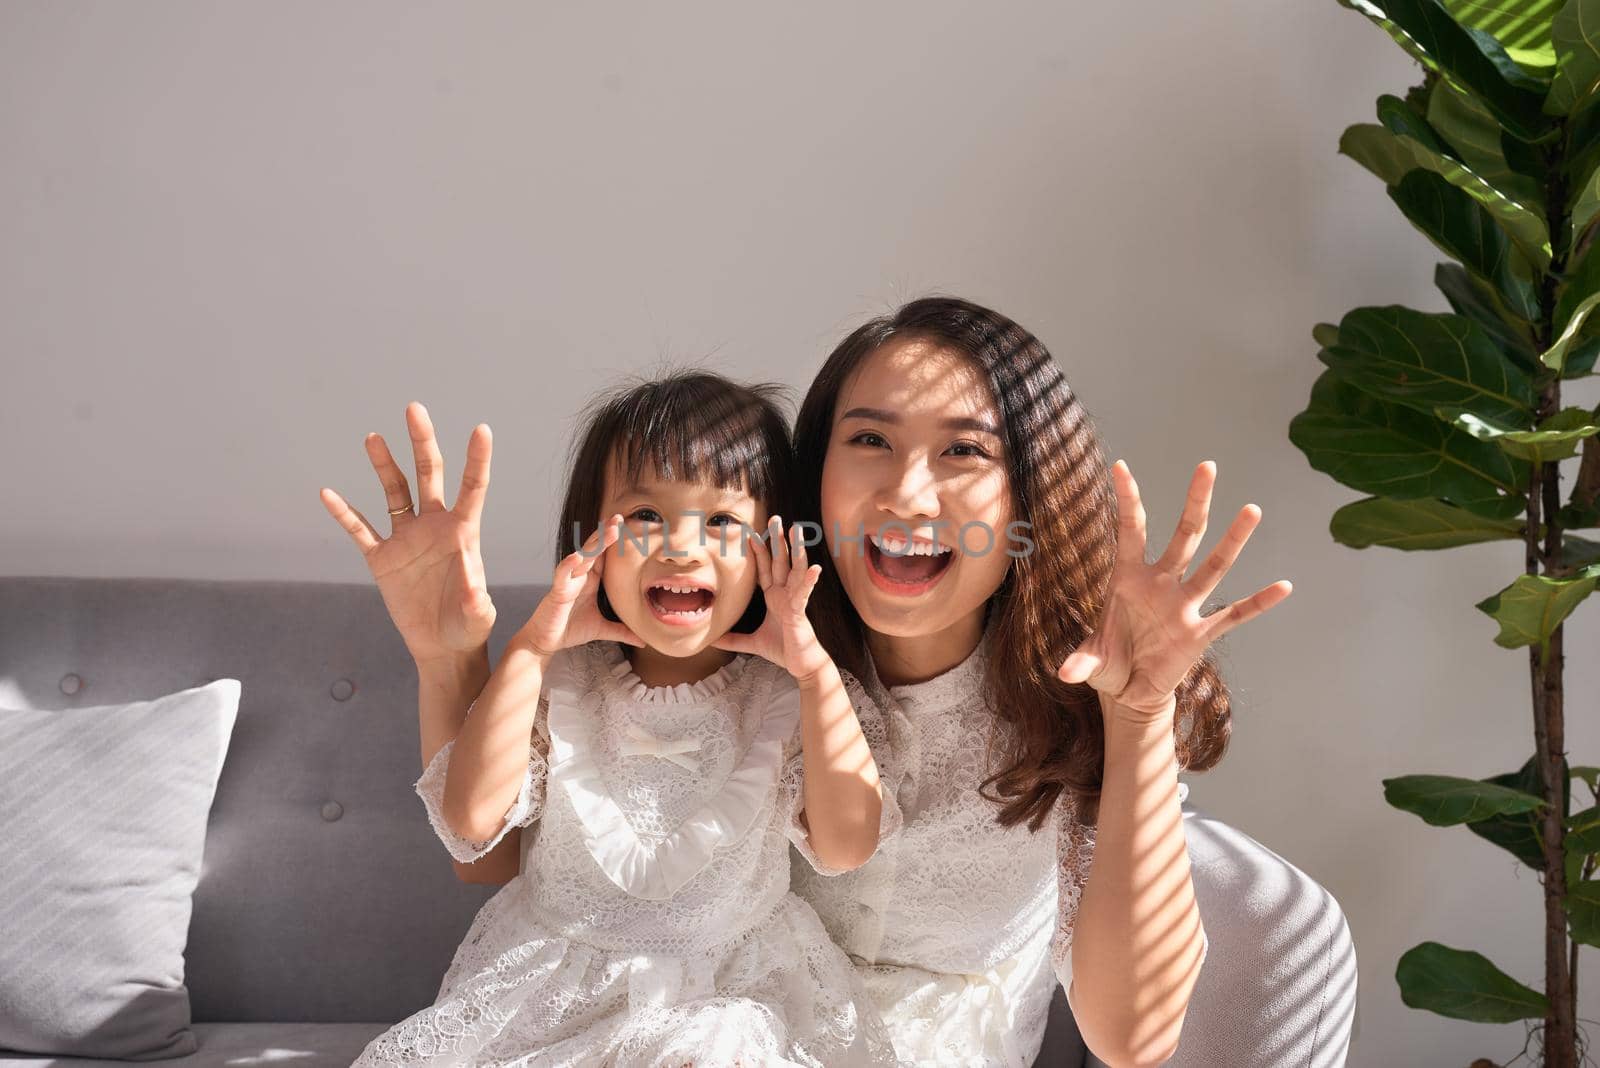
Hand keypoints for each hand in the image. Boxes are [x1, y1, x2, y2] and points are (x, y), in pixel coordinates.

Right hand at [320, 402, 497, 666]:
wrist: (443, 646)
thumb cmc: (469, 627)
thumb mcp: (477, 615)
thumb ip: (475, 601)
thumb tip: (473, 591)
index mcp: (463, 533)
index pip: (472, 488)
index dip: (477, 459)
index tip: (481, 428)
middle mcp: (434, 527)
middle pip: (427, 475)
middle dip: (421, 442)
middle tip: (414, 408)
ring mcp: (406, 539)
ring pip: (393, 492)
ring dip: (383, 465)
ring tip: (374, 437)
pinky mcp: (382, 558)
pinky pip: (360, 530)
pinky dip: (344, 513)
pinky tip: (328, 493)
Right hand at [517, 513, 644, 661]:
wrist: (546, 642)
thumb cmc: (570, 629)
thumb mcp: (602, 629)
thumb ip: (622, 631)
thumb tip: (644, 639)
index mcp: (591, 580)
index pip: (604, 556)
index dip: (614, 542)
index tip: (629, 526)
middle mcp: (580, 576)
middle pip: (594, 550)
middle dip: (606, 533)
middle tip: (620, 518)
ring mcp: (568, 581)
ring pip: (582, 557)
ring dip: (594, 543)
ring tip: (608, 529)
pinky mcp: (557, 591)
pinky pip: (562, 575)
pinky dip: (568, 565)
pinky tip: (577, 557)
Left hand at [712, 515, 829, 682]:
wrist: (802, 666)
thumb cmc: (784, 651)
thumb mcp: (752, 644)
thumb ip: (734, 640)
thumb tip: (713, 641)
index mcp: (775, 597)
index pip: (765, 570)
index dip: (759, 552)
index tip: (752, 534)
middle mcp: (786, 594)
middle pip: (782, 562)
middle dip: (778, 540)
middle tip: (777, 518)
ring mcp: (795, 601)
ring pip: (796, 570)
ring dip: (797, 549)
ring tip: (797, 530)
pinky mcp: (800, 612)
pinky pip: (805, 593)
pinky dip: (810, 580)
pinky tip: (814, 567)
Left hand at [1056, 460, 1292, 725]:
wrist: (1129, 690)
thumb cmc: (1108, 663)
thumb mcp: (1090, 661)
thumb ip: (1081, 661)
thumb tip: (1064, 673)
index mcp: (1128, 578)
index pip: (1131, 530)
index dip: (1127, 500)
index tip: (1120, 466)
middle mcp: (1161, 584)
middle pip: (1184, 535)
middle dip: (1196, 502)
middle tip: (1208, 465)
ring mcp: (1183, 606)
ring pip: (1213, 566)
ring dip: (1233, 539)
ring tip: (1252, 509)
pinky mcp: (1199, 633)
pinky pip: (1234, 615)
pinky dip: (1258, 603)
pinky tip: (1283, 587)